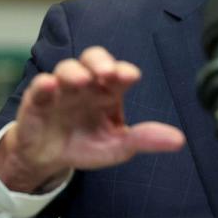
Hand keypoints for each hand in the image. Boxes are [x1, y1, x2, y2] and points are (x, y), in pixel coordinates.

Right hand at [0, 46, 185, 192]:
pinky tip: (49, 85)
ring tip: (81, 81)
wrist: (49, 159)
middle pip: (93, 59)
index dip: (124, 71)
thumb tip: (179, 140)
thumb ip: (145, 139)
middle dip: (100, 62)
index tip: (131, 76)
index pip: (119, 73)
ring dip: (74, 72)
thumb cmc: (87, 144)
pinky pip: (40, 86)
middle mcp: (87, 84)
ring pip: (67, 68)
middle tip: (106, 72)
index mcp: (109, 91)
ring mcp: (62, 89)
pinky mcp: (37, 100)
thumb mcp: (118, 146)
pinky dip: (44, 84)